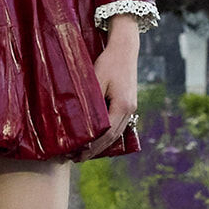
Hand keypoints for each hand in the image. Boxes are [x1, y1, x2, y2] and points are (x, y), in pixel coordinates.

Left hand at [77, 15, 139, 159]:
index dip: (92, 147)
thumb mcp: (96, 80)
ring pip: (116, 133)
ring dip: (101, 144)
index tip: (79, 154)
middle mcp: (129, 110)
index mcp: (122, 106)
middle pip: (112, 137)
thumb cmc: (109, 62)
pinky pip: (119, 125)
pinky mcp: (129, 104)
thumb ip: (90, 101)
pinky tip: (98, 139)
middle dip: (95, 150)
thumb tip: (79, 122)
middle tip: (77, 159)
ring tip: (85, 153)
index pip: (106, 134)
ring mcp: (131, 108)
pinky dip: (108, 135)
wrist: (125, 49)